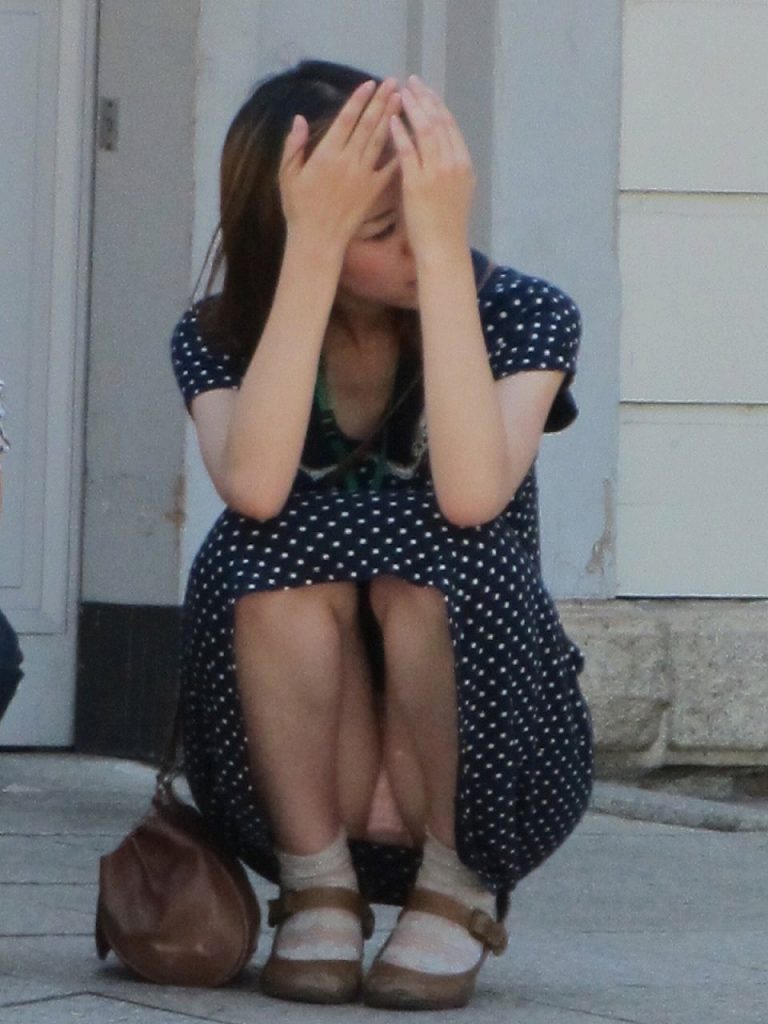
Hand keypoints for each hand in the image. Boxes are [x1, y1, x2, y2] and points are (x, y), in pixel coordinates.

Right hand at [279, 78, 400, 251]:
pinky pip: (388, 168)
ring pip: (380, 141)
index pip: (346, 120)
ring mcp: (362, 176)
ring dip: (392, 118)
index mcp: (326, 154)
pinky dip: (398, 152)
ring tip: (401, 100)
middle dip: (381, 101)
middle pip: (367, 125)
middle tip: (394, 82)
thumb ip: (293, 146)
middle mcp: (347, 161)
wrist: (317, 240)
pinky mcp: (372, 191)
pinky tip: (409, 137)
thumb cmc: (299, 208)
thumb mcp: (287, 176)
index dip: (359, 100)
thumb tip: (299, 119)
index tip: (370, 84)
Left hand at [389, 75, 474, 255]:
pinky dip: (400, 133)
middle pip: (439, 121)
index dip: (437, 105)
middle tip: (411, 82)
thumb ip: (450, 167)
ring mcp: (436, 172)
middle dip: (425, 99)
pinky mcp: (418, 183)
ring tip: (399, 93)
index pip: (450, 126)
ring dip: (412, 109)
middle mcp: (453, 162)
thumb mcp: (457, 191)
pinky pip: (408, 151)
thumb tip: (441, 149)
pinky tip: (391, 120)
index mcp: (464, 163)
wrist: (443, 249)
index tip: (425, 91)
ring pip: (425, 131)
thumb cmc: (447, 225)